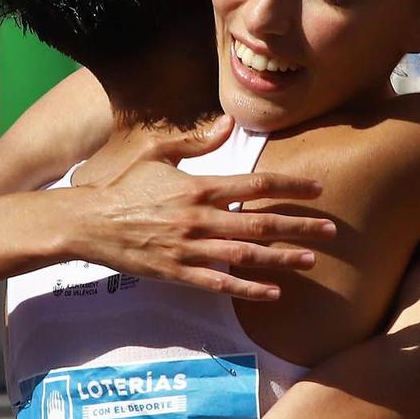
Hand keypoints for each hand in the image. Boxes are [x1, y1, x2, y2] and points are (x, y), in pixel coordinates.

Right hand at [73, 117, 337, 300]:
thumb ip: (197, 142)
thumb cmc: (124, 185)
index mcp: (199, 186)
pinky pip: (220, 284)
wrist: (88, 222)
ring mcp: (190, 248)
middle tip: (331, 231)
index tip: (318, 188)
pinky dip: (248, 290)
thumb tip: (228, 125)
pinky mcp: (178, 273)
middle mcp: (200, 218)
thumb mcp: (157, 153)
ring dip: (282, 258)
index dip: (291, 185)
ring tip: (311, 261)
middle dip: (299, 226)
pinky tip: (273, 293)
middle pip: (261, 221)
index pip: (256, 184)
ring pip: (246, 255)